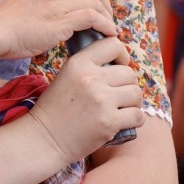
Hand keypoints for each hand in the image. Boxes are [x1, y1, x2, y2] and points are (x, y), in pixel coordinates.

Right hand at [0, 0, 114, 58]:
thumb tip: (49, 11)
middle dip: (105, 0)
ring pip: (95, 1)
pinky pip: (93, 17)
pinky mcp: (61, 22)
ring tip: (109, 28)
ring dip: (108, 16)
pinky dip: (106, 25)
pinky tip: (108, 34)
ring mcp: (57, 4)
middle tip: (107, 15)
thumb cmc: (3, 23)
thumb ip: (40, 1)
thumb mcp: (23, 1)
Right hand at [28, 38, 144, 160]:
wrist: (45, 138)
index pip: (113, 45)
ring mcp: (101, 100)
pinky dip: (135, 120)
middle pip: (129, 73)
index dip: (122, 55)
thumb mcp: (66, 77)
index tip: (119, 66)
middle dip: (127, 85)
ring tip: (122, 108)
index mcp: (78, 63)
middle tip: (119, 95)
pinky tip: (124, 122)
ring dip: (133, 102)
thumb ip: (88, 67)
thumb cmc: (55, 109)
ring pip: (136, 93)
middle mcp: (91, 78)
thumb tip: (117, 64)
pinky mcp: (109, 122)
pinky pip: (138, 116)